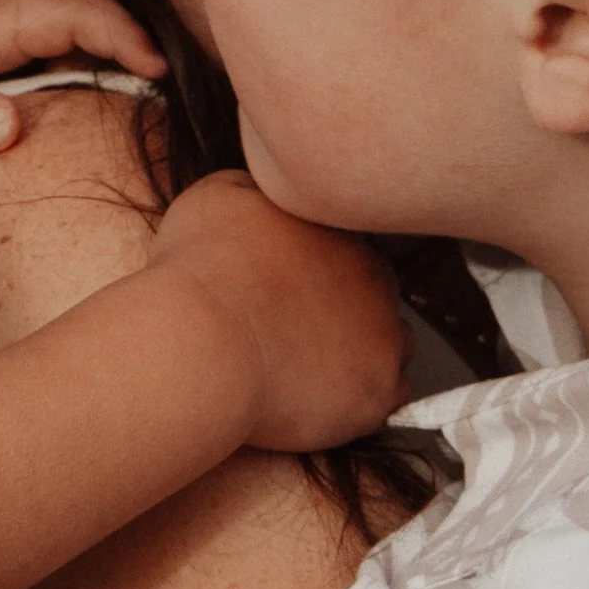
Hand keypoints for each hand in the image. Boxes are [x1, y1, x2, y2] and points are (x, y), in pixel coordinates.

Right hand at [148, 172, 406, 454]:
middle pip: (372, 291)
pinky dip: (359, 397)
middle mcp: (373, 277)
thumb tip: (265, 196)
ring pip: (390, 342)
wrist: (202, 343)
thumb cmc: (199, 272)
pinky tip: (321, 397)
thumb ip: (256, 191)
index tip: (282, 288)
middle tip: (292, 327)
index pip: (343, 247)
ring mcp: (382, 335)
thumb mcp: (218, 196)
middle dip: (341, 306)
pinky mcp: (377, 391)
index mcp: (337, 230)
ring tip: (307, 366)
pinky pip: (389, 396)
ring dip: (360, 350)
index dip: (313, 268)